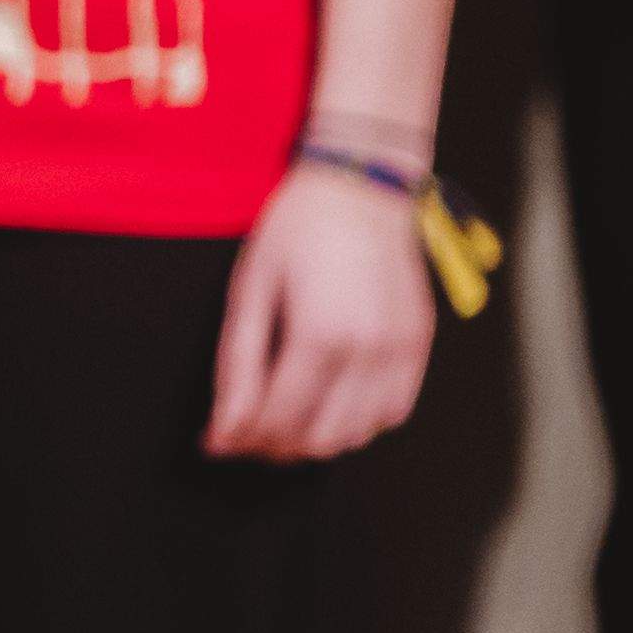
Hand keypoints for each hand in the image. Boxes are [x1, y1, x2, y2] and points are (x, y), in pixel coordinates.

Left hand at [209, 166, 434, 460]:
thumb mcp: (250, 288)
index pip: (280, 417)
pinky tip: (326, 403)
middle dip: (274, 446)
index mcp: (321, 334)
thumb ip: (238, 362)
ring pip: (358, 434)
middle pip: (320, 437)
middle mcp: (370, 351)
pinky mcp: (419, 345)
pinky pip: (392, 412)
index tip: (213, 442)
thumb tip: (221, 427)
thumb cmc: (295, 230)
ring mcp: (402, 351)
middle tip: (241, 433)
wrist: (362, 187)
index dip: (240, 438)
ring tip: (278, 420)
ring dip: (315, 439)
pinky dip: (357, 422)